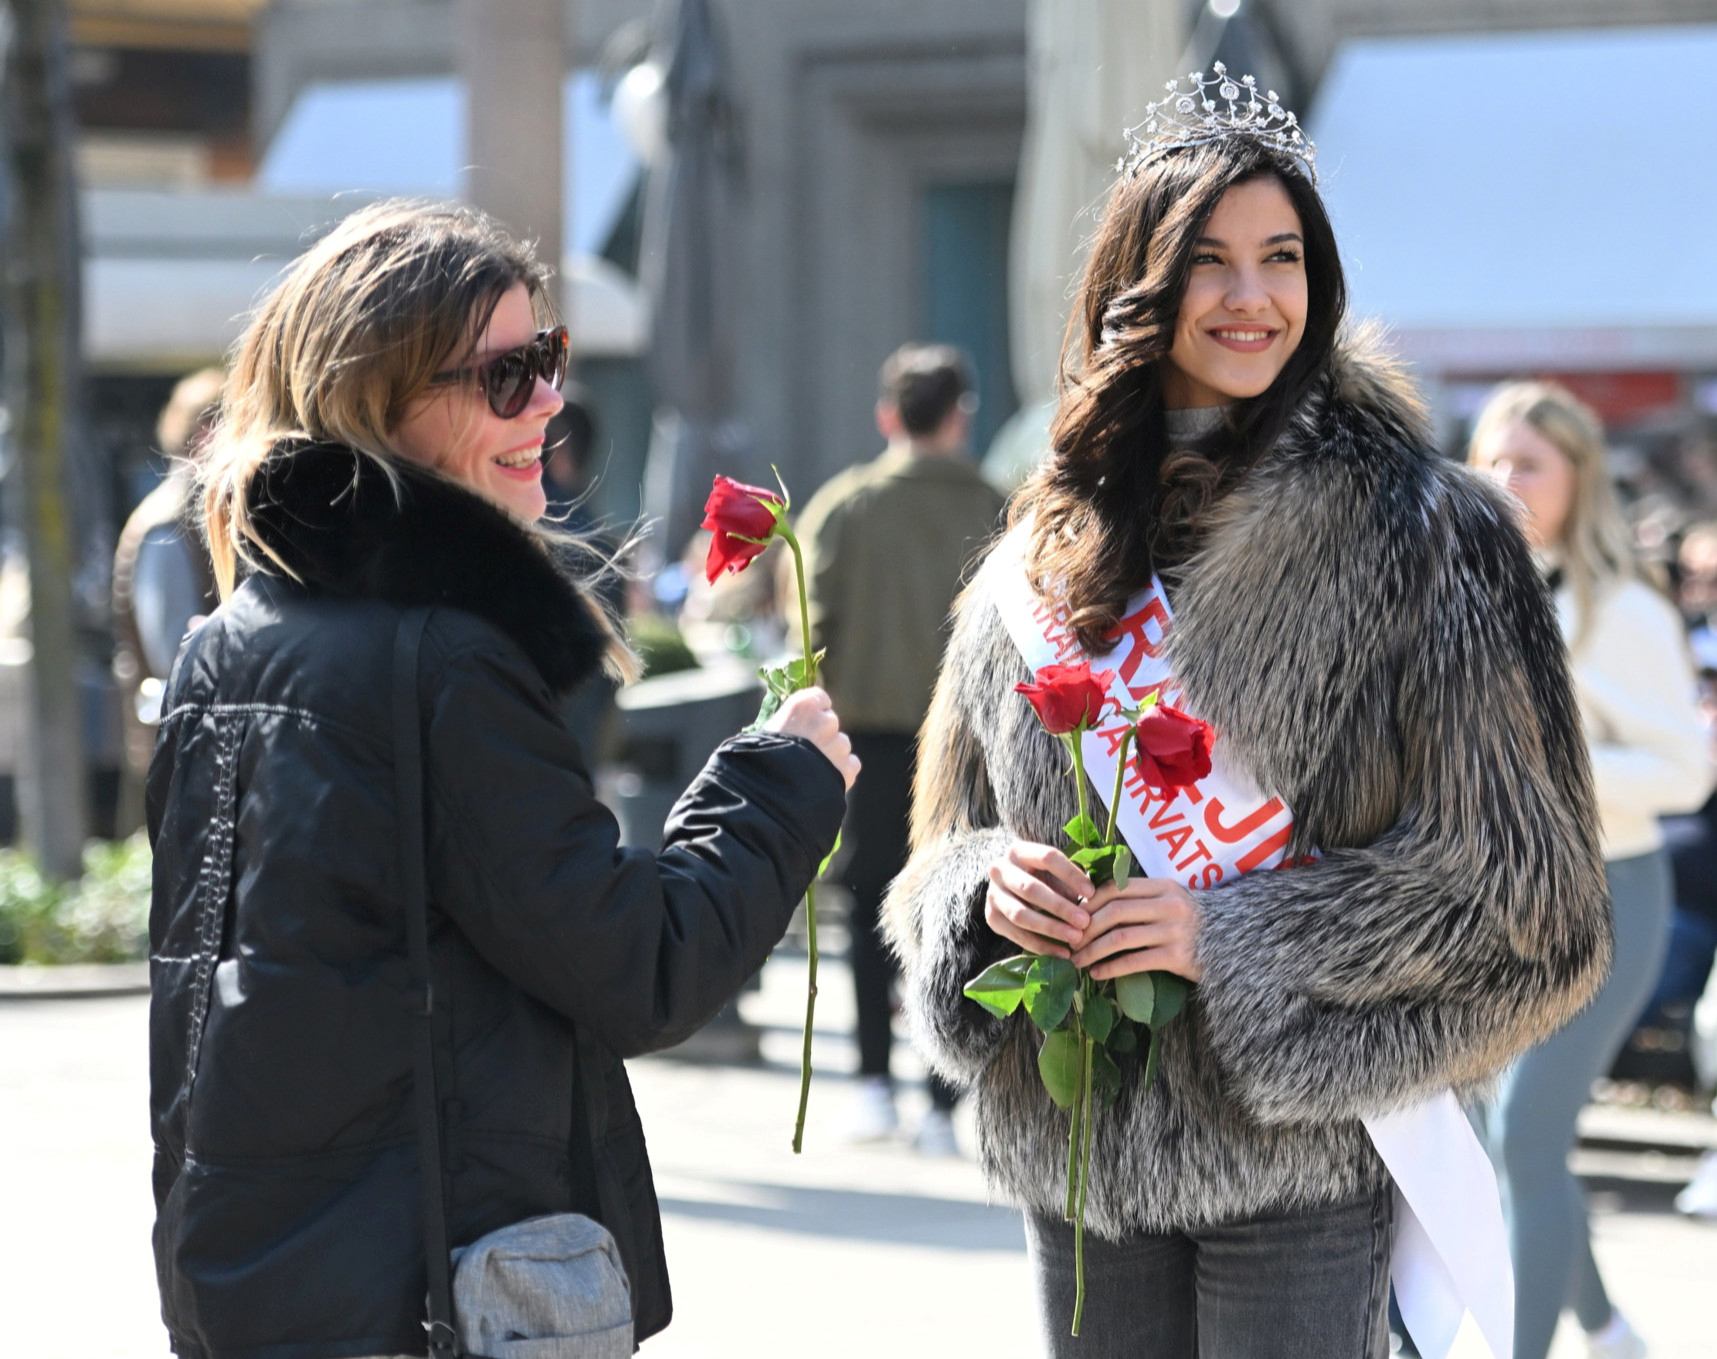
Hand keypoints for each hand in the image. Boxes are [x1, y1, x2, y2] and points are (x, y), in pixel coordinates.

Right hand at [767, 686, 859, 788]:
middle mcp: (826, 721)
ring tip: (810, 770)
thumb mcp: (770, 729)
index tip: (805, 723)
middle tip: (803, 751)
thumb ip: (792, 721)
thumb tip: (798, 723)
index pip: (821, 699)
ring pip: (841, 745)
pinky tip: (824, 779)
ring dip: (831, 754)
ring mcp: (839, 745)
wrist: (770, 791)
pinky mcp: (847, 768)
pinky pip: (851, 764)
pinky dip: (842, 771)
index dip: (814, 712)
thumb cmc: (761, 758)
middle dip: (821, 735)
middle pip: (830, 723)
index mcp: (804, 706)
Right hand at [984, 840, 1094, 958]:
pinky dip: (1041, 946)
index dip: (1071, 875)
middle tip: (1085, 922)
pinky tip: (1063, 953)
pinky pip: (1017, 935)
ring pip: (1021, 914)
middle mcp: (999, 870)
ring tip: (1076, 939)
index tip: (1092, 892)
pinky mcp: (991, 918)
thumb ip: (1072, 880)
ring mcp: (992, 895)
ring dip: (1051, 929)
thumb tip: (1097, 896)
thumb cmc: (1044, 877)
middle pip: (1030, 889)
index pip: (1047, 858)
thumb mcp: (1056, 871)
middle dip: (1060, 907)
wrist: (1011, 887)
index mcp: (1019, 851)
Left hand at [1071, 877, 1202, 982]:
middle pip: (1114, 912)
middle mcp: (1169, 905)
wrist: (1232, 943)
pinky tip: (1097, 973)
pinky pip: (1134, 961)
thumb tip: (1091, 904)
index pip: (1117, 888)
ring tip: (1077, 961)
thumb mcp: (1169, 900)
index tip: (1074, 915)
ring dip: (1092, 950)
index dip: (1090, 901)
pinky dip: (1110, 968)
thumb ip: (1139, 898)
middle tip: (1070, 941)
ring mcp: (1174, 931)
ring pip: (1120, 938)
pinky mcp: (1177, 957)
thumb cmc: (1191, 921)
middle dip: (1086, 928)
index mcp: (1163, 887)